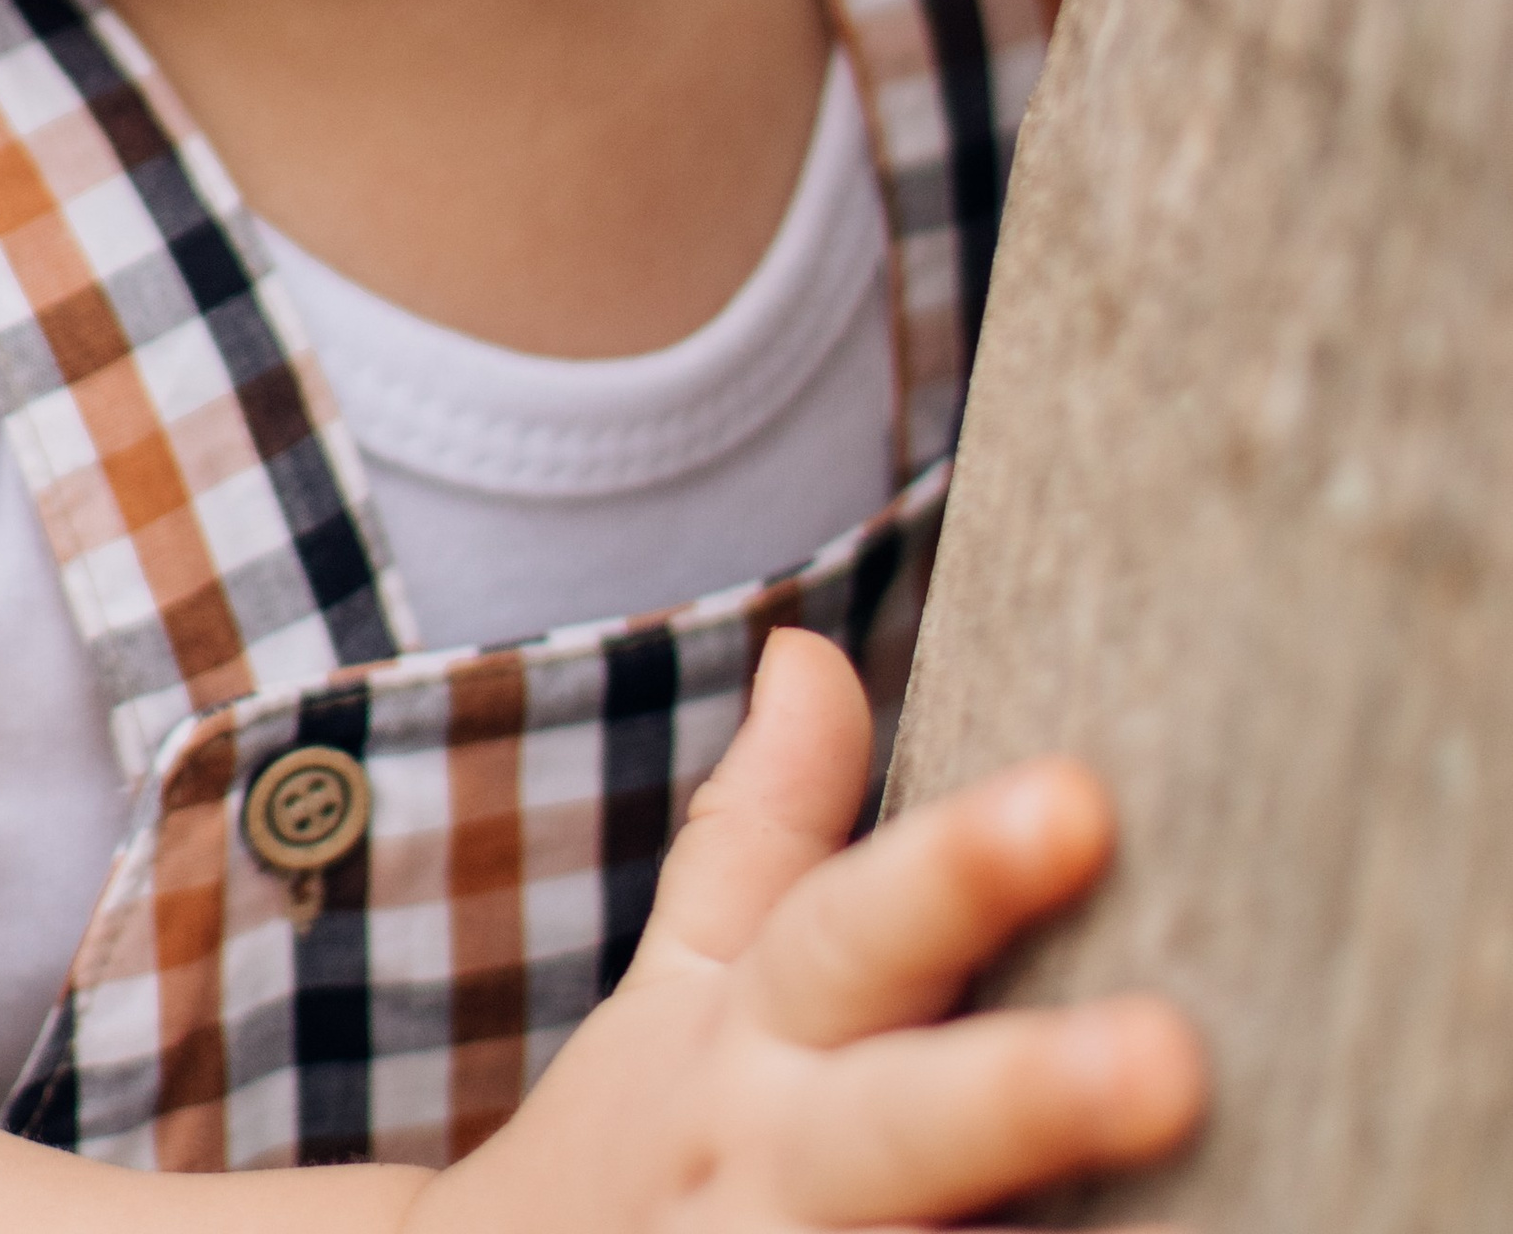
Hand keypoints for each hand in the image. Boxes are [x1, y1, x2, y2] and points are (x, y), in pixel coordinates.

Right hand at [419, 627, 1204, 1229]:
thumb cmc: (637, 1153)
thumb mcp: (686, 992)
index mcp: (747, 1051)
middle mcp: (762, 1179)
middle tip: (1172, 1062)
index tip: (1084, 799)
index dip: (958, 873)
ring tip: (1196, 1202)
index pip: (848, 937)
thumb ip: (761, 837)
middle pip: (894, 1132)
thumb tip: (816, 652)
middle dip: (1020, 1094)